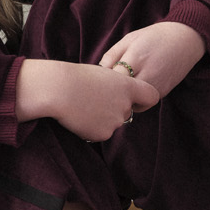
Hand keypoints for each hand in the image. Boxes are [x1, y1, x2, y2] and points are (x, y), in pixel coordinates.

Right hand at [15, 59, 159, 141]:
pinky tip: (79, 117)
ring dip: (101, 119)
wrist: (58, 90)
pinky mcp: (103, 134)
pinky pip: (100, 133)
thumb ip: (116, 86)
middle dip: (114, 109)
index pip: (151, 96)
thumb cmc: (76, 77)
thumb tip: (119, 95)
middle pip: (127, 111)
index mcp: (128, 86)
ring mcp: (116, 121)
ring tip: (83, 106)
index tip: (137, 101)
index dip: (145, 100)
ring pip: (112, 123)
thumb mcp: (102, 75)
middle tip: (93, 100)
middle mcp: (126, 105)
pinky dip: (91, 128)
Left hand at [100, 21, 206, 100]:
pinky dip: (135, 101)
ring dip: (124, 100)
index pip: (111, 80)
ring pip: (131, 104)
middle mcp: (147, 75)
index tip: (98, 79)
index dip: (102, 82)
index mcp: (135, 58)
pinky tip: (134, 89)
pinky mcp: (163, 92)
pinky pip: (143, 104)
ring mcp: (156, 86)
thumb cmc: (153, 37)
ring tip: (121, 88)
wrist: (185, 39)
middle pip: (120, 95)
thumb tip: (98, 73)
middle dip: (112, 94)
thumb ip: (111, 55)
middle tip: (106, 88)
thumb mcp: (129, 39)